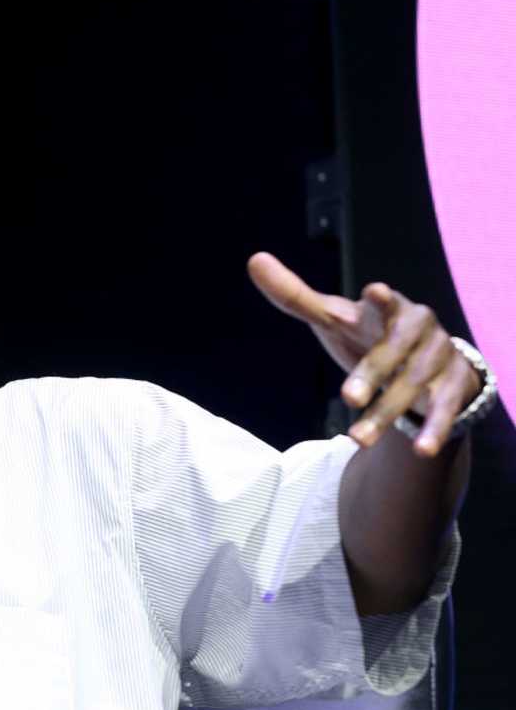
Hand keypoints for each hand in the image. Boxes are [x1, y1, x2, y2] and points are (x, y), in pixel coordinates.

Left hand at [247, 252, 480, 457]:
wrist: (426, 360)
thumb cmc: (368, 333)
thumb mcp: (333, 318)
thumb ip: (295, 295)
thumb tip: (254, 260)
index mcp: (389, 308)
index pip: (385, 302)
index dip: (381, 300)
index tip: (375, 293)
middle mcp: (419, 329)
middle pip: (393, 351)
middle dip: (372, 374)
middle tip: (347, 398)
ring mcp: (440, 357)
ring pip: (413, 386)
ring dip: (386, 414)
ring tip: (357, 439)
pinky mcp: (455, 386)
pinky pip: (445, 410)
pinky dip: (433, 429)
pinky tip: (421, 449)